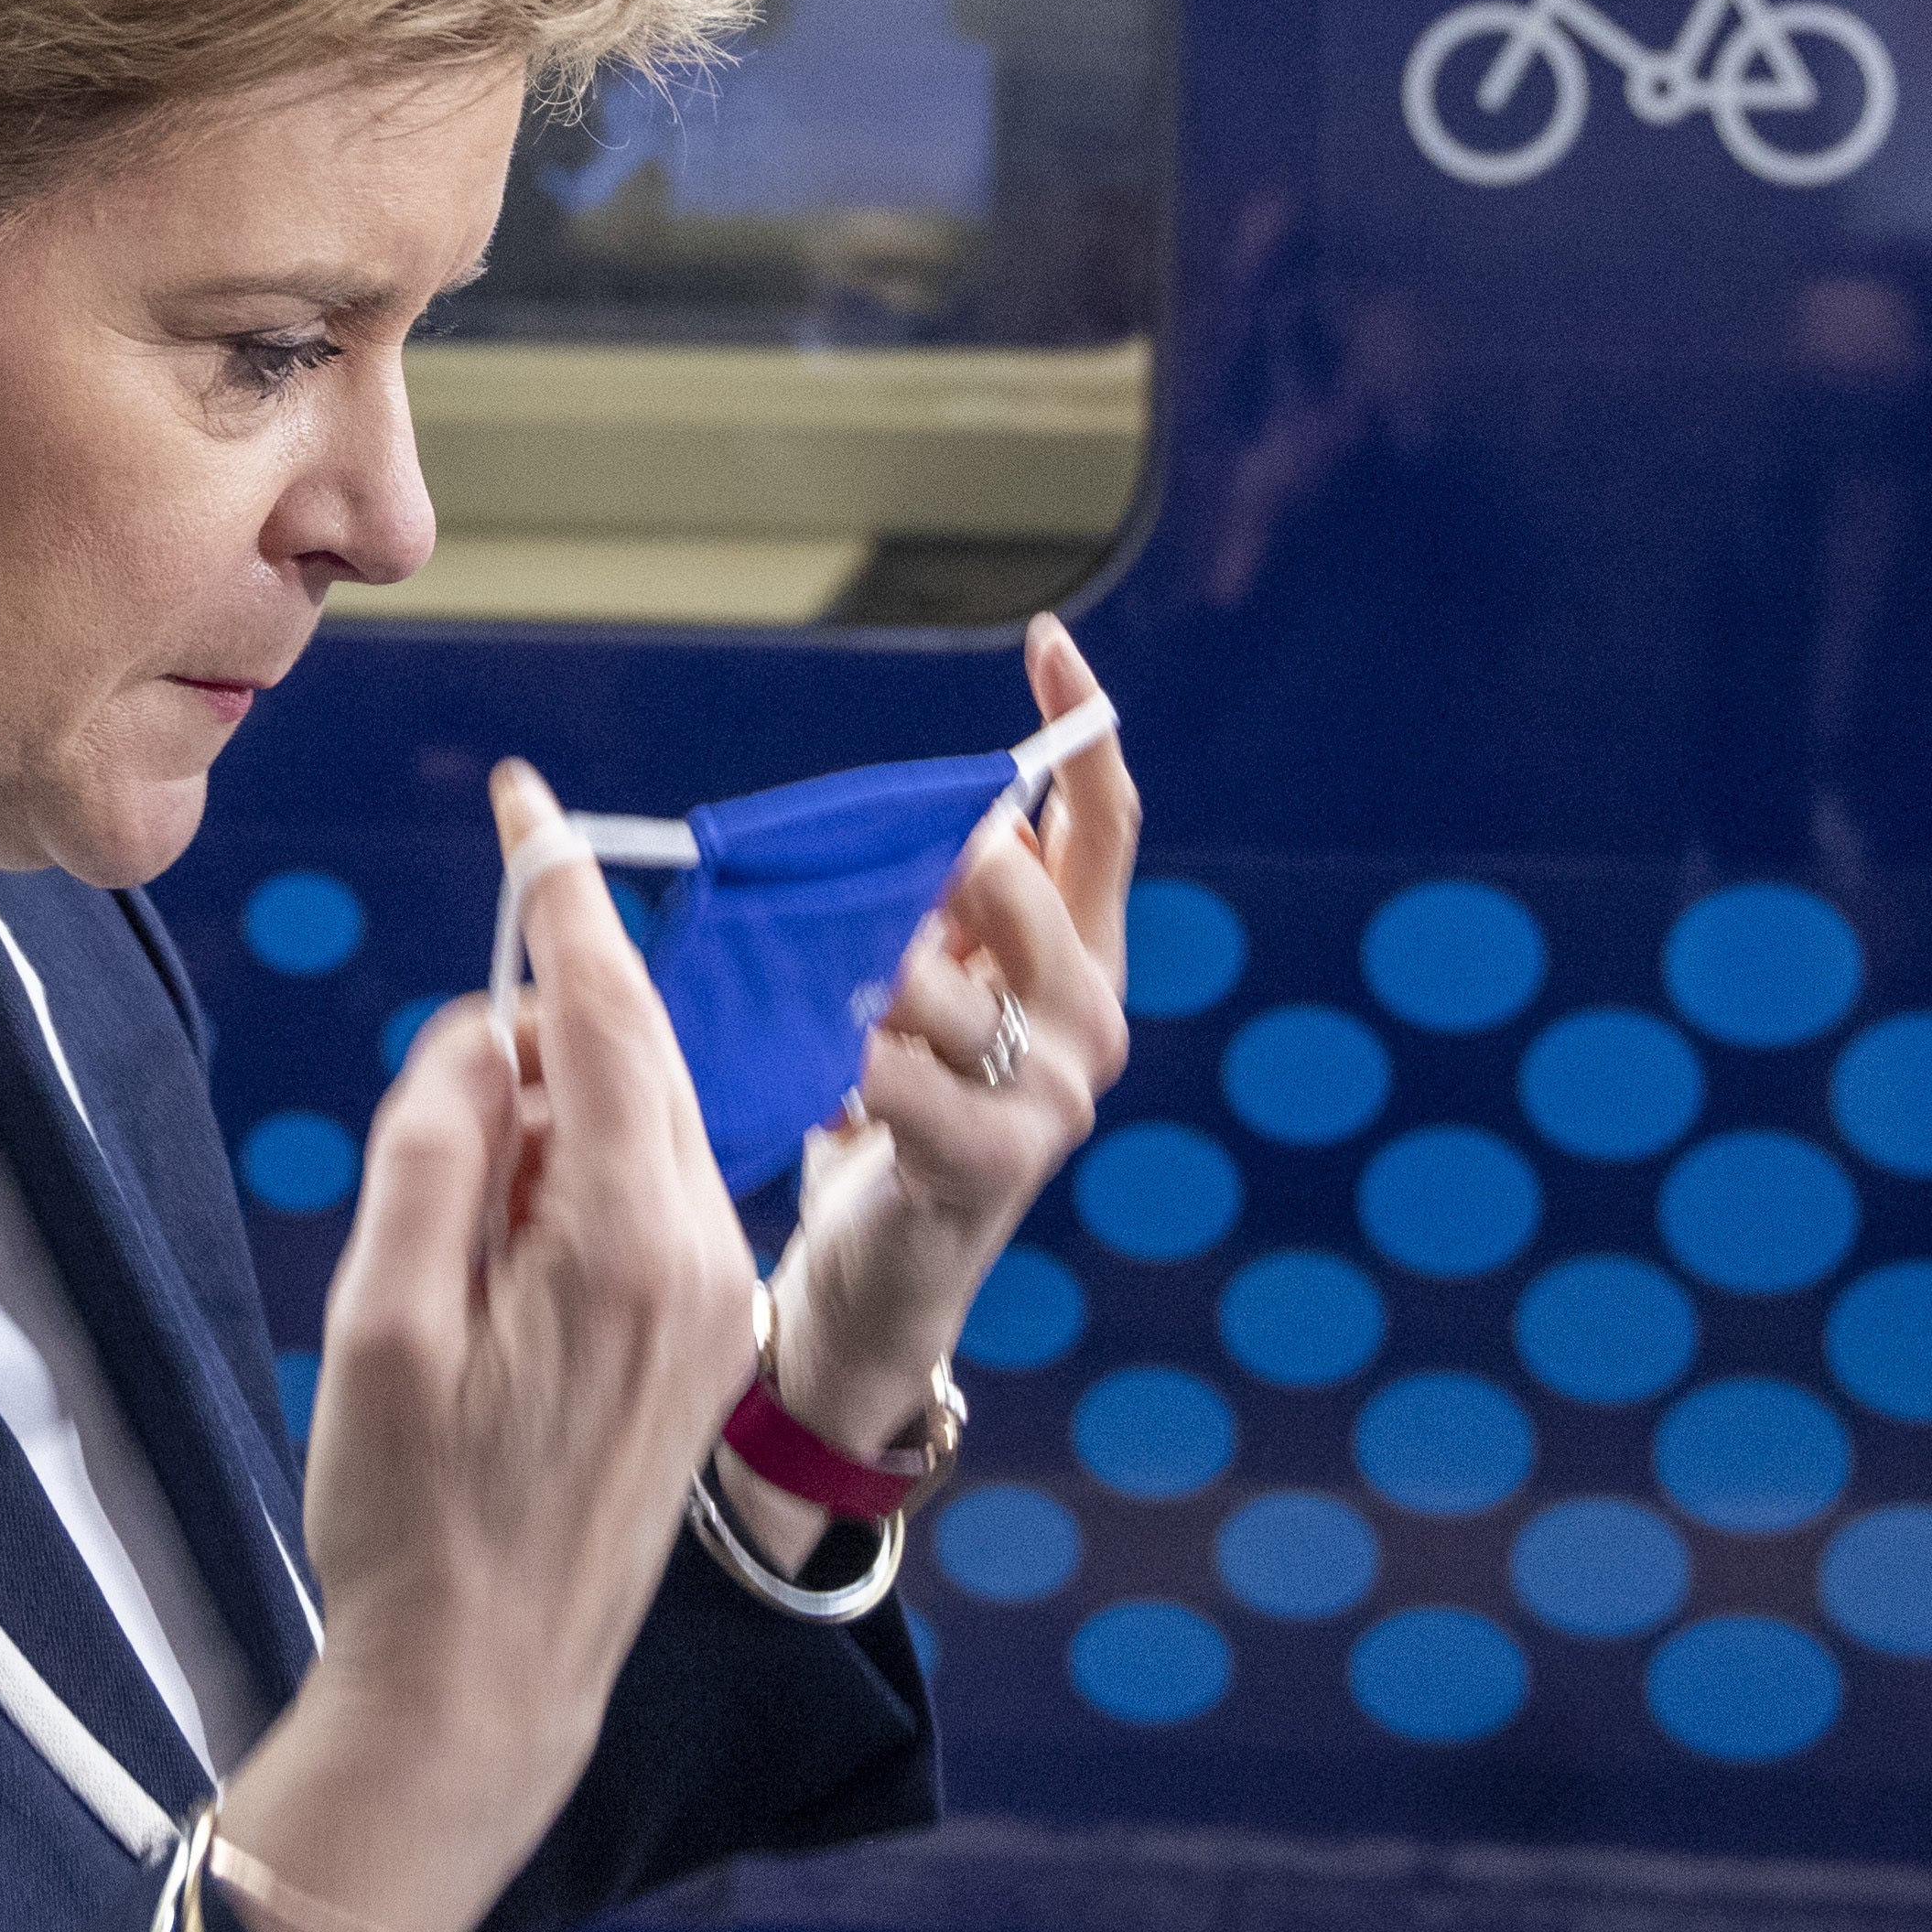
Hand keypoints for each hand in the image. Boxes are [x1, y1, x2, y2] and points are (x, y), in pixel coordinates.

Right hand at [216, 760, 753, 1931]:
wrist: (485, 1691)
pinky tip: (505, 1246)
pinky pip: (654, 1189)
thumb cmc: (411, 1520)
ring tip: (452, 1224)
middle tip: (440, 1086)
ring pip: (645, 1120)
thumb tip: (483, 1034)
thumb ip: (433, 1147)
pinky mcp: (708, 1333)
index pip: (601, 1009)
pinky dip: (583, 1168)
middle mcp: (702, 1253)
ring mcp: (717, 1296)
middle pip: (633, 1054)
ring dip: (554, 1107)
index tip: (527, 800)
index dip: (559, 890)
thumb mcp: (380, 1321)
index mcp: (623, 1239)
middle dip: (543, 1013)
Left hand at [738, 616, 1135, 1557]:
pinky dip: (840, 1069)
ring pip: (931, 970)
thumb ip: (941, 906)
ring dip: (852, 985)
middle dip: (914, 879)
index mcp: (1080, 962)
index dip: (1083, 730)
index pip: (1105, 824)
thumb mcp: (921, 989)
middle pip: (1009, 874)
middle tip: (850, 927)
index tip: (1049, 650)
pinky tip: (825, 1098)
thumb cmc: (883, 1116)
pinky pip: (896, 1068)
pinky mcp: (995, 1160)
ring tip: (825, 1029)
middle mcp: (1092, 1018)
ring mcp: (1056, 1094)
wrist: (877, 1282)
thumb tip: (940, 811)